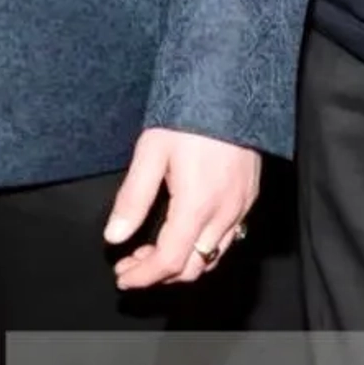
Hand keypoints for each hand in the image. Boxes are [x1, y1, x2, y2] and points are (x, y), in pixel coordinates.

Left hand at [104, 129, 258, 288]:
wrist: (232, 88)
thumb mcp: (151, 152)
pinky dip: (202, 249)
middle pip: (192, 267)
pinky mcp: (249, 198)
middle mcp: (224, 213)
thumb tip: (114, 235)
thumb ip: (133, 198)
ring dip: (181, 264)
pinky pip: (228, 239)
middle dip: (158, 275)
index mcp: (197, 205)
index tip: (122, 276)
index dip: (143, 276)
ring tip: (151, 253)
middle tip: (130, 265)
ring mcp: (241, 207)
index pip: (169, 261)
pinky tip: (182, 234)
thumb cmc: (190, 115)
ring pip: (212, 257)